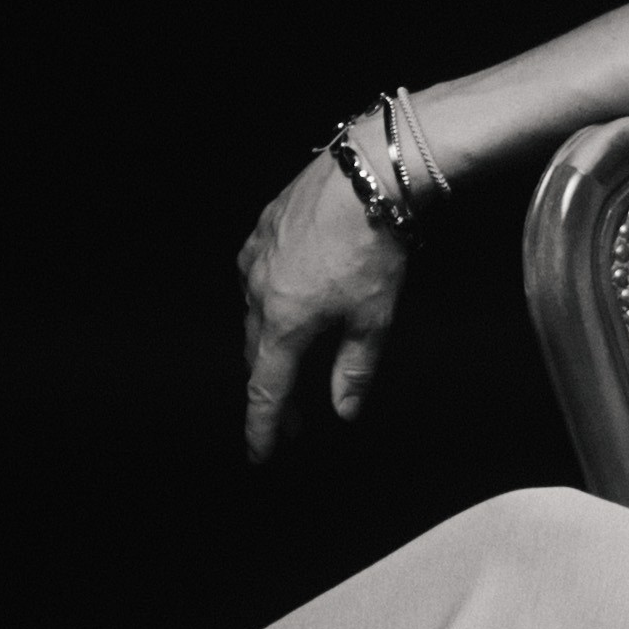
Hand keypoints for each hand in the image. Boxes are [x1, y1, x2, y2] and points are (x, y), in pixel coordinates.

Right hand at [238, 148, 407, 457]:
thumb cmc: (374, 247)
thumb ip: (353, 371)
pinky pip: (256, 276)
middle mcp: (257, 292)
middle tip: (293, 419)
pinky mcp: (261, 229)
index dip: (263, 427)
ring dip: (270, 344)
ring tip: (293, 361)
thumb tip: (344, 411)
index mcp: (283, 323)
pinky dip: (269, 300)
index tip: (260, 454)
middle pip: (258, 356)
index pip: (267, 391)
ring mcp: (255, 257)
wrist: (367, 175)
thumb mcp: (374, 320)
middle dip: (274, 390)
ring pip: (254, 315)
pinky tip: (288, 300)